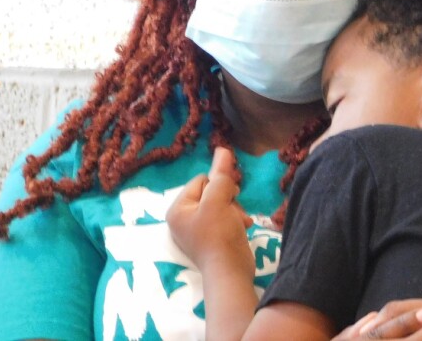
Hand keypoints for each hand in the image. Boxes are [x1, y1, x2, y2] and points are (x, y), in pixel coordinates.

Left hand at [166, 147, 253, 276]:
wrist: (231, 271)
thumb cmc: (219, 234)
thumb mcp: (218, 200)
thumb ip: (221, 175)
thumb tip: (223, 149)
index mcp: (177, 208)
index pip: (201, 180)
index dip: (218, 186)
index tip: (227, 198)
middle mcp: (184, 218)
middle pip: (211, 191)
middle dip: (227, 198)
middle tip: (233, 210)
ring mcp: (198, 229)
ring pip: (221, 203)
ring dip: (234, 208)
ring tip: (239, 220)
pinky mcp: (213, 237)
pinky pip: (225, 216)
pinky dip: (236, 219)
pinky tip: (243, 226)